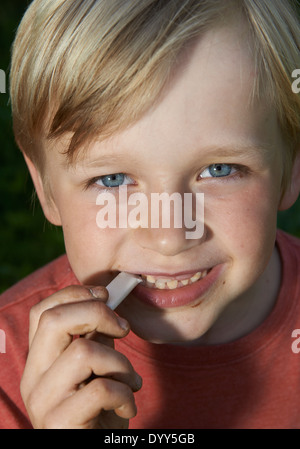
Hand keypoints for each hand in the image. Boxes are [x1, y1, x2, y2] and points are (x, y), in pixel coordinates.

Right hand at [20, 285, 141, 428]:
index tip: (104, 296)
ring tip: (129, 381)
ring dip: (119, 363)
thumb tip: (108, 307)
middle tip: (122, 327)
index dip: (74, 294)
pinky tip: (127, 407)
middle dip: (96, 313)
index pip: (42, 312)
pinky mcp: (59, 424)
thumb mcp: (99, 371)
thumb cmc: (99, 413)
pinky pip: (100, 389)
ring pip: (83, 352)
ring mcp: (42, 402)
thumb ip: (97, 341)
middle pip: (53, 320)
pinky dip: (125, 394)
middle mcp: (33, 378)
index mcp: (40, 361)